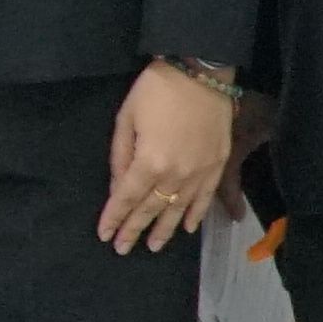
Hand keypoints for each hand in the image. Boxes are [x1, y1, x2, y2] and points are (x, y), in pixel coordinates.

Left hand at [100, 64, 233, 255]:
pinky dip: (195, 215)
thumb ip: (120, 158)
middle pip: (151, 209)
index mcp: (150, 162)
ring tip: (152, 246)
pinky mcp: (218, 165)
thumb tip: (118, 189)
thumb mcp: (126, 119)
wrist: (200, 73)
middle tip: (122, 248)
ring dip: (164, 230)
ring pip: (179, 210)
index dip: (115, 218)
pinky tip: (186, 228)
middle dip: (134, 229)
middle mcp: (176, 174)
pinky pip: (204, 198)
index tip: (104, 235)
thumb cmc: (156, 91)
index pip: (127, 199)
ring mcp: (200, 172)